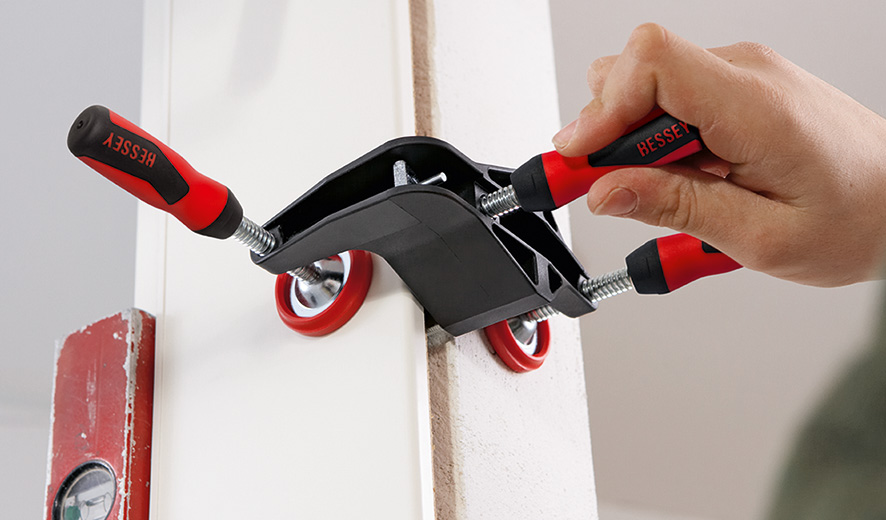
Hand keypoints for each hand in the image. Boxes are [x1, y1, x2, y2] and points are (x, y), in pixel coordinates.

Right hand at [554, 23, 885, 286]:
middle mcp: (747, 74)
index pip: (651, 62)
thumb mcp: (763, 237)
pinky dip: (658, 142)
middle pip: (636, 72)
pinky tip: (682, 180)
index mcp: (756, 105)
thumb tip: (605, 190)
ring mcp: (743, 76)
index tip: (578, 161)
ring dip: (632, 140)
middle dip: (605, 133)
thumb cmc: (859, 218)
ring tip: (657, 190)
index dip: (600, 109)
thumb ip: (676, 208)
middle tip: (603, 188)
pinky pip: (673, 101)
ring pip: (647, 87)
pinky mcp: (738, 90)